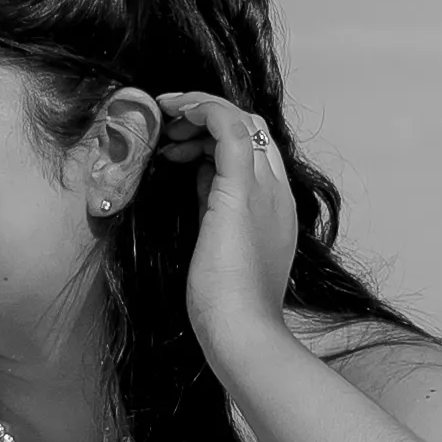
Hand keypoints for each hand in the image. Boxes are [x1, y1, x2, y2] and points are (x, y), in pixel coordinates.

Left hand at [150, 91, 299, 371]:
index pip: (255, 149)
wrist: (244, 332)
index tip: (180, 148)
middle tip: (169, 129)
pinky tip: (175, 113)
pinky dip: (201, 109)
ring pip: (241, 118)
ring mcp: (262, 188)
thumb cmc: (226, 304)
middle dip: (207, 118)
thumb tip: (200, 177)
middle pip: (251, 126)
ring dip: (199, 110)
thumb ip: (216, 208)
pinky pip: (228, 126)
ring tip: (166, 121)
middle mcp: (275, 191)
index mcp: (275, 207)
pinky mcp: (240, 190)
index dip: (215, 137)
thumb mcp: (221, 242)